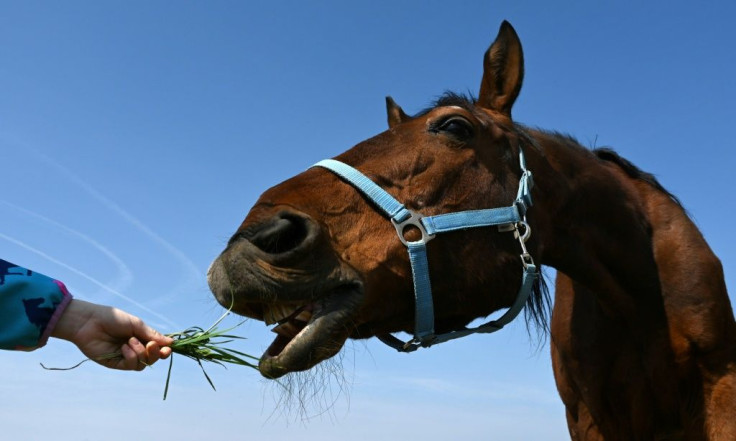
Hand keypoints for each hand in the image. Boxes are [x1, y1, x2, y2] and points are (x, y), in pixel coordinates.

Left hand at [51, 299, 172, 369]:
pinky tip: (124, 348)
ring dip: (141, 353)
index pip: (157, 348)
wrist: (90, 322)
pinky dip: (131, 357)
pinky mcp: (115, 363)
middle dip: (155, 353)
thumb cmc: (112, 318)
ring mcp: (125, 357)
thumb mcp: (136, 324)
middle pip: (152, 358)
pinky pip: (130, 365)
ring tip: (130, 342)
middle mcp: (135, 348)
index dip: (164, 350)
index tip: (168, 348)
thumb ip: (152, 335)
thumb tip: (171, 342)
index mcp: (141, 337)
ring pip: (143, 364)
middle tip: (151, 345)